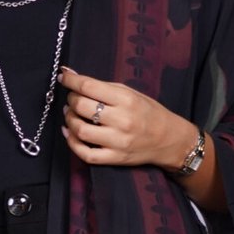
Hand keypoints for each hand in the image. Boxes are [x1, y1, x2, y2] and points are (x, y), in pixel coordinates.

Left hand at [58, 64, 198, 170]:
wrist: (169, 140)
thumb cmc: (149, 112)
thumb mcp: (131, 93)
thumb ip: (103, 86)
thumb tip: (72, 75)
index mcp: (126, 99)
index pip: (89, 87)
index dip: (71, 81)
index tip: (63, 78)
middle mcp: (122, 120)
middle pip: (81, 107)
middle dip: (71, 100)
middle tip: (72, 98)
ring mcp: (117, 141)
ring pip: (80, 130)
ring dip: (69, 119)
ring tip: (71, 114)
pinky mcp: (115, 158)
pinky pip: (86, 154)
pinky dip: (72, 143)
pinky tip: (70, 133)